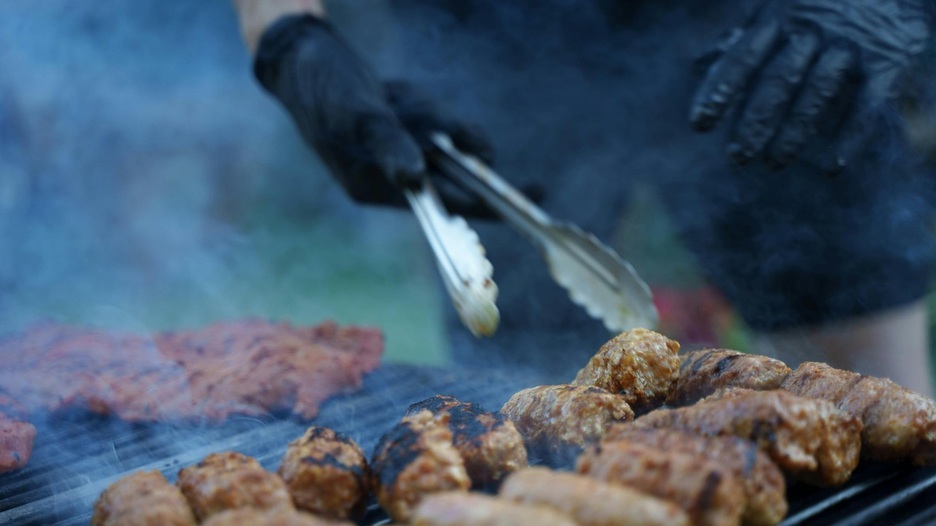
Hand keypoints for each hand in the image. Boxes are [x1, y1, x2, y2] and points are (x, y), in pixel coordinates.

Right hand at [253, 14, 494, 213]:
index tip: (529, 198)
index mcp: (371, 186)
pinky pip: (430, 124)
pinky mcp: (395, 136)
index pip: (443, 203)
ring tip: (396, 96)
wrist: (300, 54)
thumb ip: (387, 143)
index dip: (486, 201)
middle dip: (449, 135)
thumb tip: (415, 177)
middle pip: (450, 169)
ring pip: (444, 142)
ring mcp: (392, 157)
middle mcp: (385, 179)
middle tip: (420, 110)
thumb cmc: (323, 83)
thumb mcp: (356, 111)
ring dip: (430, 113)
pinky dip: (423, 106)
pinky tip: (395, 94)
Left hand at [689, 0, 930, 171]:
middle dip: (755, 121)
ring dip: (794, 133)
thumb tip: (699, 64)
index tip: (699, 124)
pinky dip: (852, 135)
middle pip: (777, 80)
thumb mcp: (778, 7)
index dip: (720, 91)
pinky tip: (833, 167)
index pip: (742, 58)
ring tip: (773, 164)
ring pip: (816, 93)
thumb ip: (742, 38)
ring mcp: (849, 44)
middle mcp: (812, 30)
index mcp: (779, 17)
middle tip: (737, 157)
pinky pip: (869, 101)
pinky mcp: (887, 59)